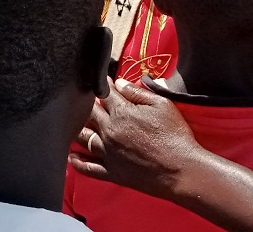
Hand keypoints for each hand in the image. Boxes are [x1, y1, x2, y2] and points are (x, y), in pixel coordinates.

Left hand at [69, 79, 201, 198]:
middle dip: (84, 105)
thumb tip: (119, 83)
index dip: (101, 84)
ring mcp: (108, 153)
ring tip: (70, 125)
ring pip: (83, 138)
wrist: (182, 170)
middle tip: (81, 100)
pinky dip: (77, 162)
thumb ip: (137, 92)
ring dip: (76, 130)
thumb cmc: (175, 136)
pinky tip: (71, 156)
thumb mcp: (162, 105)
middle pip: (88, 114)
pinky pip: (88, 167)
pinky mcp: (111, 172)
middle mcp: (110, 131)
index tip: (98, 79)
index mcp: (122, 112)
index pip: (104, 93)